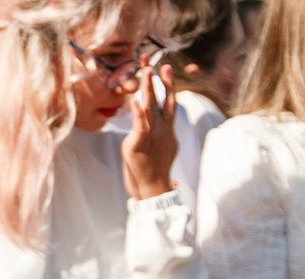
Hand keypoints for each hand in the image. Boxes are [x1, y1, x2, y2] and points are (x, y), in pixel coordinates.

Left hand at [120, 62, 177, 199]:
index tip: (164, 67)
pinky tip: (135, 101)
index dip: (167, 83)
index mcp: (167, 128)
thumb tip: (167, 125)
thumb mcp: (163, 146)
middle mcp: (162, 128)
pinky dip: (138, 113)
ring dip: (149, 88)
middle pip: (163, 98)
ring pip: (150, 107)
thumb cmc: (156, 169)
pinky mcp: (139, 143)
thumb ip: (163, 131)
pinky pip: (139, 126)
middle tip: (158, 62)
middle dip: (161, 80)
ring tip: (147, 70)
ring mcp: (152, 135)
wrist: (154, 189)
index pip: (169, 100)